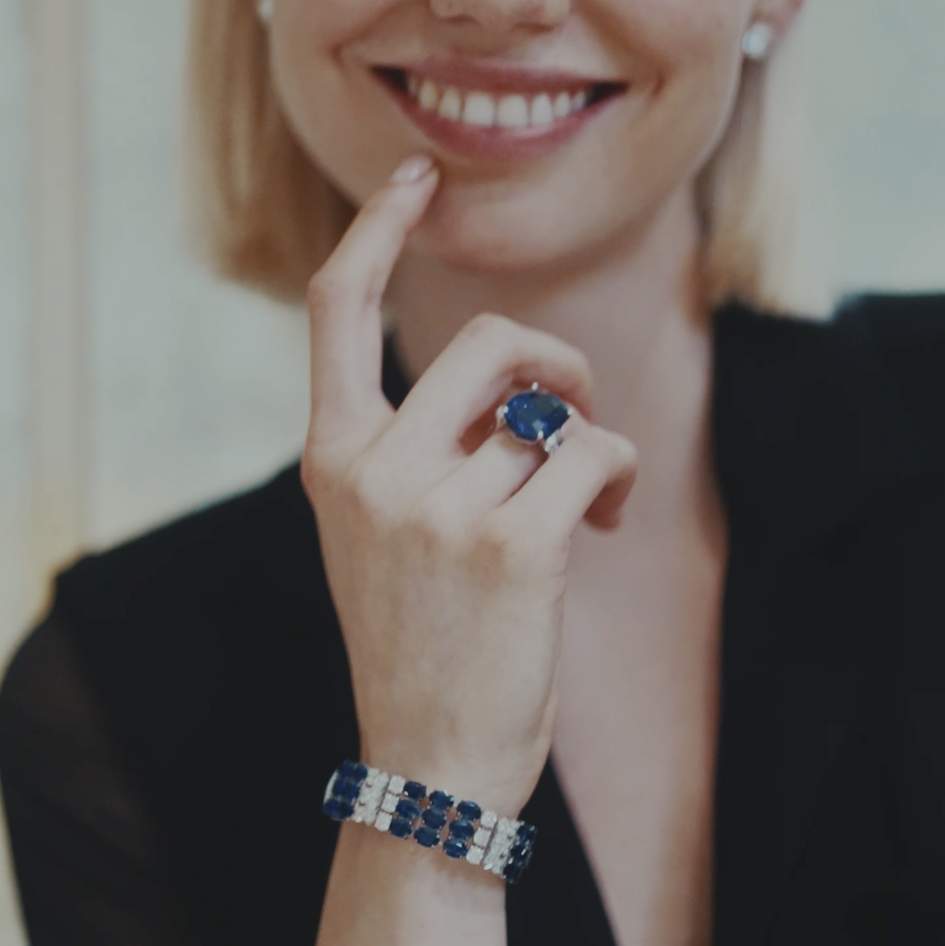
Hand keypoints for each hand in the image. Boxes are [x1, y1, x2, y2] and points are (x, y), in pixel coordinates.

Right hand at [301, 156, 639, 815]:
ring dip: (587, 448)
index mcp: (333, 457)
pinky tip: (599, 523)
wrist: (427, 764)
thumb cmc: (421, 646)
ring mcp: (437, 506)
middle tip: (574, 419)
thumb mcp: (379, 533)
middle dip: (557, 367)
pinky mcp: (511, 544)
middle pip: (491, 342)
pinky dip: (611, 480)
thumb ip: (413, 448)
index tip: (412, 181)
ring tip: (581, 504)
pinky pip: (591, 453)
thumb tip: (513, 379)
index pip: (336, 312)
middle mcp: (374, 469)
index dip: (376, 232)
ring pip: (554, 410)